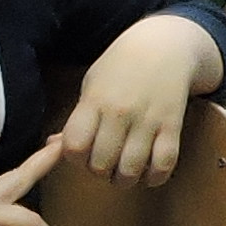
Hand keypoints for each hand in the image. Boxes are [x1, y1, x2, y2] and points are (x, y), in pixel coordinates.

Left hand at [60, 16, 212, 186]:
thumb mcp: (91, 85)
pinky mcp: (172, 126)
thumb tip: (53, 147)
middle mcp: (119, 112)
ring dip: (124, 179)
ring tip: (123, 172)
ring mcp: (148, 120)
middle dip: (99, 171)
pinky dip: (155, 177)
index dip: (75, 159)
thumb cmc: (120, 66)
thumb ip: (77, 119)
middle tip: (104, 165)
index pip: (74, 146)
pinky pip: (163, 164)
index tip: (82, 154)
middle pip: (101, 164)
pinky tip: (148, 173)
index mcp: (94, 100)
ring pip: (130, 169)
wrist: (164, 45)